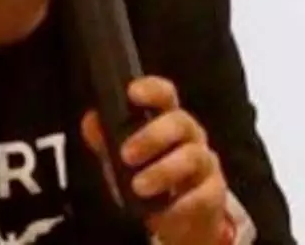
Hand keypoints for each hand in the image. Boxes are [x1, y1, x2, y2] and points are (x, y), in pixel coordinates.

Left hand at [81, 76, 229, 244]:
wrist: (178, 216)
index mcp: (167, 119)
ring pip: (193, 157)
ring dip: (163, 171)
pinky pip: (202, 195)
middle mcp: (190, 136)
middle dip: (152, 136)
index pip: (165, 95)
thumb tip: (91, 121)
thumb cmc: (149, 174)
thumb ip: (106, 139)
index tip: (132, 92)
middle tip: (126, 155)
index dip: (151, 89)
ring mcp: (205, 163)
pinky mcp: (213, 193)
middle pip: (180, 122)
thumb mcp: (122, 157)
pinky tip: (160, 214)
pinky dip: (179, 206)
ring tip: (137, 186)